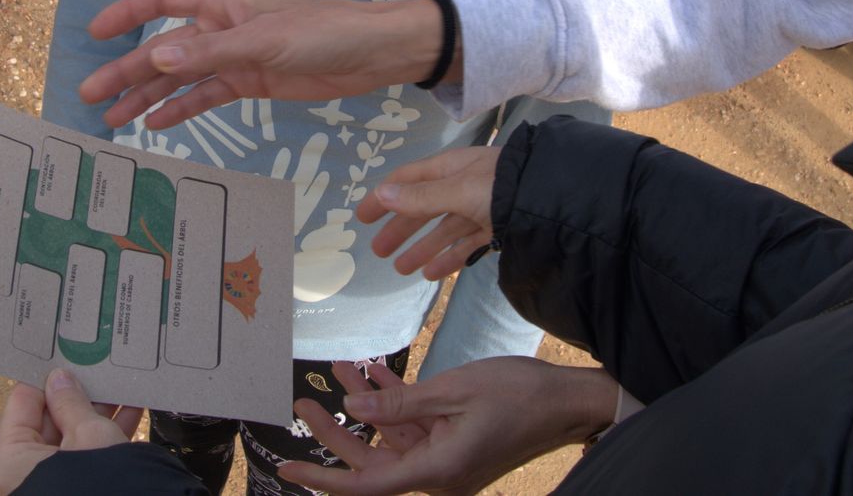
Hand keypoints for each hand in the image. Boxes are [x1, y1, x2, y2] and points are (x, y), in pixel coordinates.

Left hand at [0, 369, 141, 495]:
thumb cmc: (96, 483)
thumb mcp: (88, 432)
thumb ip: (72, 401)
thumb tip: (61, 378)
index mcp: (10, 458)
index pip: (23, 401)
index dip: (48, 377)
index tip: (66, 356)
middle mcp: (24, 472)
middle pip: (48, 418)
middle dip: (77, 394)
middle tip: (97, 368)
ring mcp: (51, 480)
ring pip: (72, 435)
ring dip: (97, 411)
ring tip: (119, 384)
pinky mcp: (76, 485)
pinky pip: (86, 454)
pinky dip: (107, 434)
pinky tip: (131, 408)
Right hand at [77, 0, 447, 129]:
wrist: (372, 53)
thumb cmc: (322, 30)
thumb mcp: (263, 40)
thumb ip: (209, 51)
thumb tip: (155, 56)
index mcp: (222, 1)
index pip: (162, 0)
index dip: (126, 13)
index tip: (94, 32)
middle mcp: (222, 26)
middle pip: (163, 48)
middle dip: (126, 71)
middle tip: (90, 96)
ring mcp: (236, 56)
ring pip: (181, 76)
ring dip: (148, 96)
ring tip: (113, 119)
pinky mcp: (253, 81)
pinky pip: (208, 95)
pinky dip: (182, 108)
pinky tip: (157, 125)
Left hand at [278, 358, 617, 495]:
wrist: (567, 401)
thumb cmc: (518, 394)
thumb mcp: (453, 392)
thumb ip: (400, 405)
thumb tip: (355, 412)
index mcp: (436, 471)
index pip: (365, 485)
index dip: (322, 477)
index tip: (286, 465)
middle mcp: (437, 474)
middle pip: (371, 461)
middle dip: (335, 432)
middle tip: (304, 402)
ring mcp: (445, 460)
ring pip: (389, 440)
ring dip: (365, 407)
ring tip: (339, 368)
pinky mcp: (453, 444)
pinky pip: (412, 428)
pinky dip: (392, 403)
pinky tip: (370, 374)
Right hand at [359, 146, 499, 279]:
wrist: (551, 198)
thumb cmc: (501, 186)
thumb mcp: (458, 190)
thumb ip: (421, 196)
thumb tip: (382, 193)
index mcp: (450, 168)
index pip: (407, 180)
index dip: (383, 197)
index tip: (362, 218)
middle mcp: (462, 185)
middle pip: (423, 208)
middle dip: (400, 229)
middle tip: (378, 252)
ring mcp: (480, 207)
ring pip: (443, 229)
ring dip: (422, 248)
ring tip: (401, 269)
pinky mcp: (497, 227)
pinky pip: (466, 244)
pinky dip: (448, 257)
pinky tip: (432, 274)